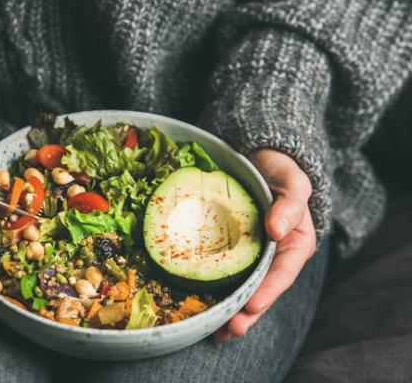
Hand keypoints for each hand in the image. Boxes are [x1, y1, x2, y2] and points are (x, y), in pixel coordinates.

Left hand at [214, 149, 315, 340]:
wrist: (260, 162)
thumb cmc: (280, 172)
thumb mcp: (293, 183)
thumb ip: (290, 204)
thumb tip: (277, 229)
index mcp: (294, 245)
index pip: (282, 274)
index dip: (268, 292)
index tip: (252, 306)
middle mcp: (273, 257)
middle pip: (261, 290)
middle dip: (246, 313)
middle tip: (229, 329)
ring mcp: (251, 256)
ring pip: (242, 289)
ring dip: (229, 311)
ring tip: (215, 332)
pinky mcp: (230, 251)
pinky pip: (222, 274)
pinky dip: (213, 292)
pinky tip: (200, 307)